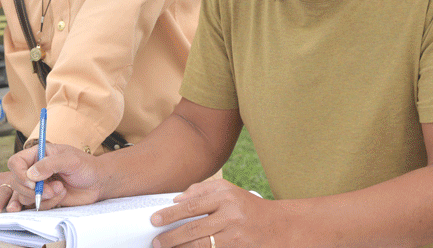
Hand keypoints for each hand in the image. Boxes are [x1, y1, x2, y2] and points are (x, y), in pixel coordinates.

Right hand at [7, 142, 103, 208]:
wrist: (97, 183)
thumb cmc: (86, 166)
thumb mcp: (70, 160)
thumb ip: (50, 164)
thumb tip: (31, 174)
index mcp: (38, 154)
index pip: (15, 162)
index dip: (19, 174)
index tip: (32, 182)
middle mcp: (35, 169)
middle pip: (16, 182)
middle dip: (32, 190)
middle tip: (51, 190)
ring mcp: (38, 184)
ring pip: (24, 196)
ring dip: (42, 197)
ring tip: (60, 189)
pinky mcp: (44, 198)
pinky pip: (36, 205)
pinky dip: (49, 203)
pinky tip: (62, 194)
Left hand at [149, 179, 266, 247]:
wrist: (278, 225)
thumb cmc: (246, 206)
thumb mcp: (227, 191)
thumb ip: (201, 191)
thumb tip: (176, 199)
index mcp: (225, 195)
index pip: (192, 205)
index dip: (171, 213)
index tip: (154, 219)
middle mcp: (230, 214)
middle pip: (194, 227)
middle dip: (171, 236)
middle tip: (156, 241)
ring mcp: (235, 233)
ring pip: (201, 244)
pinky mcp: (237, 247)